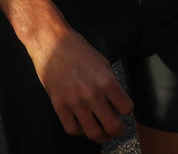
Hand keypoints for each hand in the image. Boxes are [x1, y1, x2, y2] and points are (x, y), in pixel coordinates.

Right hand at [28, 24, 132, 141]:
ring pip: (93, 133)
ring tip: (102, 132)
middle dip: (118, 130)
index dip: (126, 110)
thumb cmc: (77, 48)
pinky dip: (80, 131)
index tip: (123, 109)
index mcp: (106, 81)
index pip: (126, 108)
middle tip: (117, 128)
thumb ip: (110, 83)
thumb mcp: (102, 62)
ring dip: (101, 136)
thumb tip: (113, 102)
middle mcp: (92, 94)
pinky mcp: (59, 105)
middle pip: (112, 126)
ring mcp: (75, 102)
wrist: (51, 42)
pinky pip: (72, 129)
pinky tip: (82, 125)